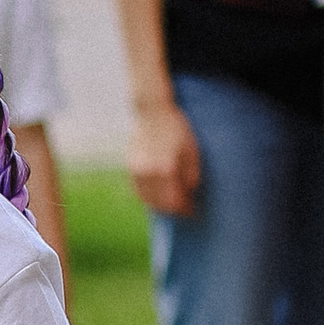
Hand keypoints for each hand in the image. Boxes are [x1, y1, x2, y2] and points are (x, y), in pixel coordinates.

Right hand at [129, 99, 199, 219]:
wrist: (153, 113)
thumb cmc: (177, 129)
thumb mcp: (192, 150)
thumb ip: (191, 175)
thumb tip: (189, 194)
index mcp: (165, 169)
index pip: (175, 200)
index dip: (185, 209)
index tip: (194, 212)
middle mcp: (148, 173)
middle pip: (161, 204)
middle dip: (174, 210)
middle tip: (186, 211)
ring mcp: (136, 171)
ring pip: (147, 200)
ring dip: (161, 206)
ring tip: (173, 205)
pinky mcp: (130, 168)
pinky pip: (138, 191)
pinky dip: (149, 198)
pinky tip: (158, 197)